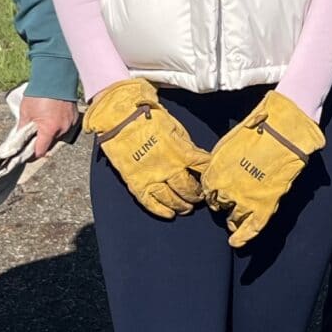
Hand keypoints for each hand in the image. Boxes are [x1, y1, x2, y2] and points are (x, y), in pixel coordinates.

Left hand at [18, 96, 78, 162]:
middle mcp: (62, 129)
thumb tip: (19, 140)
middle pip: (50, 144)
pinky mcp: (74, 117)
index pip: (40, 152)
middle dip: (41, 141)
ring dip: (50, 132)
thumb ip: (22, 129)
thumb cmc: (39, 92)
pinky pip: (64, 126)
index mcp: (49, 129)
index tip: (26, 153)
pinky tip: (52, 116)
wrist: (55, 76)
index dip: (32, 154)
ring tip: (43, 122)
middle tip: (32, 134)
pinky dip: (58, 125)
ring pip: (58, 135)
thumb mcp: (25, 112)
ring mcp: (70, 123)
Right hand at [85, 77, 208, 217]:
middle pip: (189, 189)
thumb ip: (186, 146)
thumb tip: (196, 158)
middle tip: (199, 197)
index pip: (202, 169)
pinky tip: (169, 214)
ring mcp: (153, 178)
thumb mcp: (175, 128)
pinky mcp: (137, 183)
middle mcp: (170, 169)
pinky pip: (151, 202)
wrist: (120, 117)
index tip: (211, 179)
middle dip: (196, 195)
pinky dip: (161, 210)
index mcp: (182, 153)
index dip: (208, 176)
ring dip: (182, 205)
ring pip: (172, 199)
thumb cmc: (148, 117)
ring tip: (187, 208)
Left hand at [200, 90, 325, 247]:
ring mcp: (246, 199)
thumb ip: (220, 162)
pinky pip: (252, 227)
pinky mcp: (265, 205)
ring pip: (233, 218)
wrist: (285, 128)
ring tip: (235, 219)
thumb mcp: (229, 143)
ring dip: (232, 219)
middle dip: (222, 204)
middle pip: (217, 204)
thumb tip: (216, 174)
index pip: (207, 190)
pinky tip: (236, 243)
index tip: (217, 191)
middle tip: (228, 201)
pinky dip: (244, 237)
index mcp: (215, 171)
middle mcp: (226, 188)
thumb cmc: (258, 129)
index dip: (212, 191)